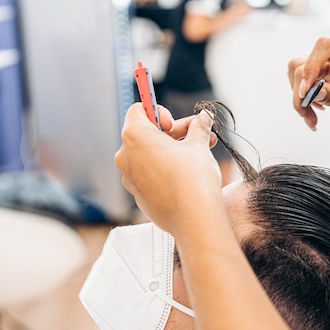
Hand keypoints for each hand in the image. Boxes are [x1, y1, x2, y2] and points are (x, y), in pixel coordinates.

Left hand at [115, 103, 221, 234]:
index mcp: (135, 136)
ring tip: (201, 152)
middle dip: (174, 132)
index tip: (176, 123)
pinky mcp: (138, 196)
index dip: (160, 112)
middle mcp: (125, 156)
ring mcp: (130, 178)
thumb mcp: (199, 145)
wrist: (194, 219)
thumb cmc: (194, 179)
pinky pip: (150, 175)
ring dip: (173, 150)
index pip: (139, 110)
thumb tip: (204, 117)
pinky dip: (166, 169)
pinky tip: (188, 174)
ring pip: (150, 155)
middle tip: (198, 133)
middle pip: (147, 134)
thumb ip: (198, 128)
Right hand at [287, 37, 329, 130]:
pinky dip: (303, 101)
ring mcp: (328, 70)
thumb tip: (313, 91)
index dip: (310, 64)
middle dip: (300, 92)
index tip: (307, 90)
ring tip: (311, 117)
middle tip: (308, 114)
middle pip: (303, 64)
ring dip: (299, 98)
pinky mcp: (323, 80)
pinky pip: (304, 85)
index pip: (324, 46)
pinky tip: (314, 113)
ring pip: (298, 74)